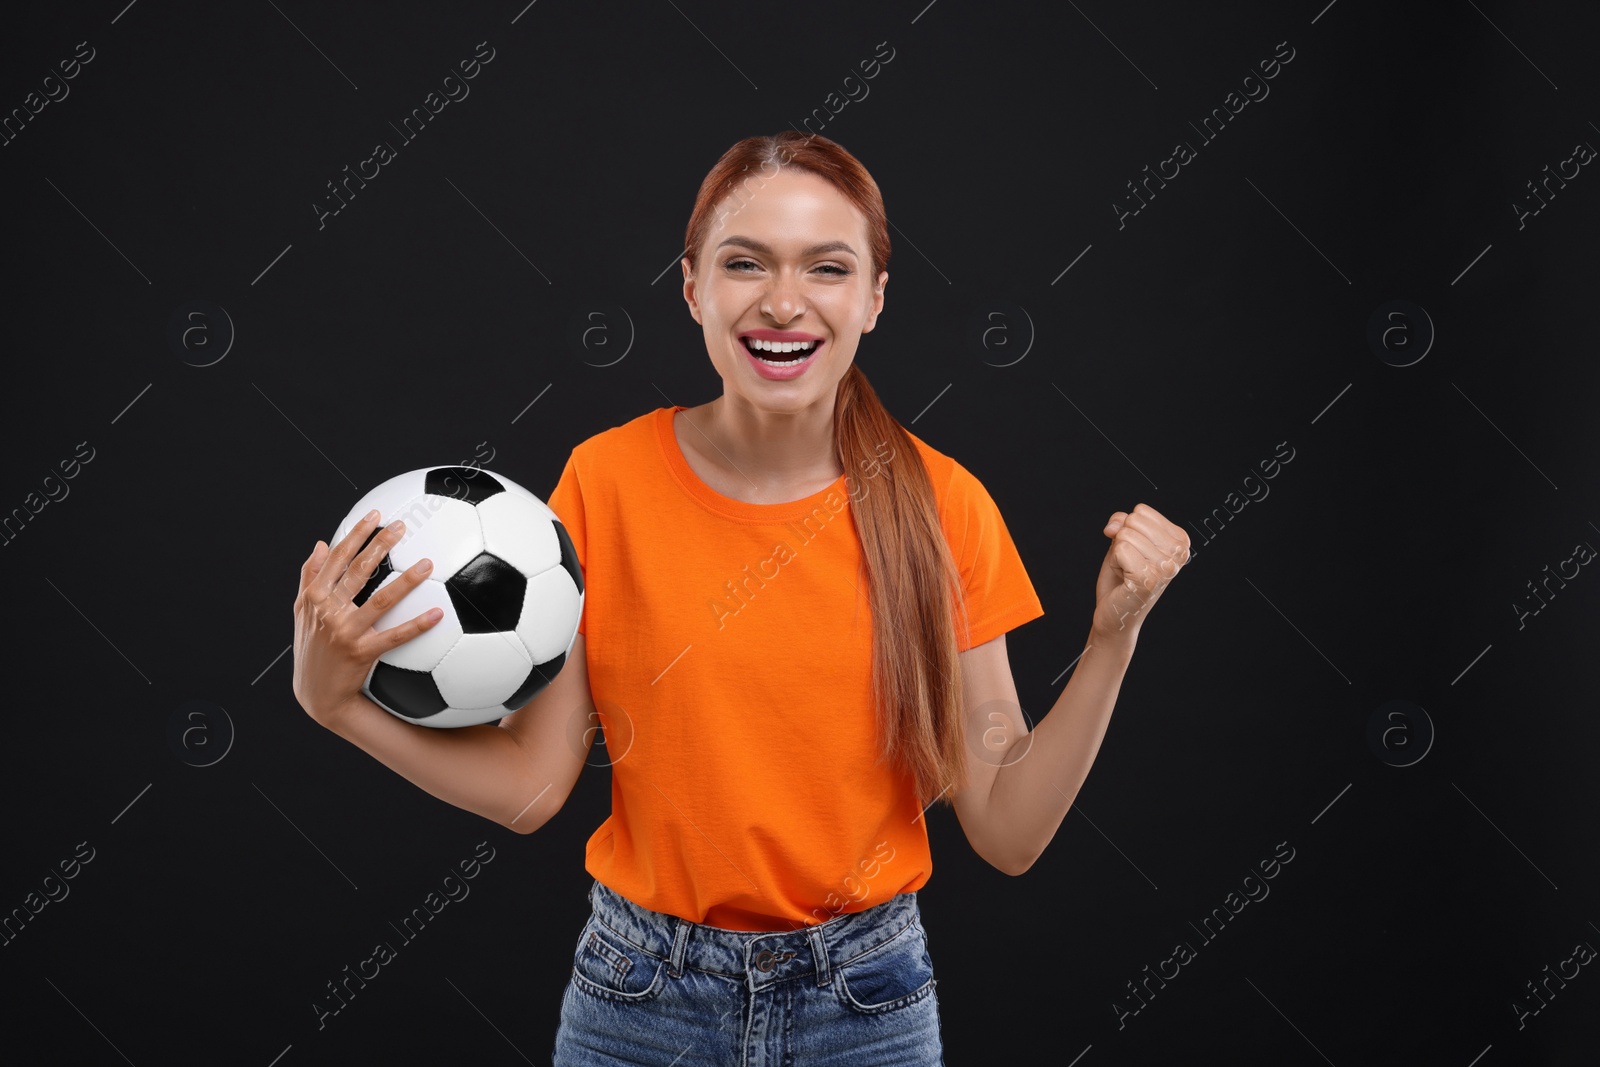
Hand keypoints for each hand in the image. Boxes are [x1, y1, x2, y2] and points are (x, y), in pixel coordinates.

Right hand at [291, 511, 441, 722]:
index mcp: (315, 597)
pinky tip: (438, 613)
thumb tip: (319, 544)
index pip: (337, 558)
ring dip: (406, 580)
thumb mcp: (302, 612)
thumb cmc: (312, 648)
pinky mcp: (362, 652)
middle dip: (380, 545)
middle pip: (358, 571)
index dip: (356, 534)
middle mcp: (328, 611)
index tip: (375, 515)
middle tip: (402, 526)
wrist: (317, 694)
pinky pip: (395, 636)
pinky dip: (417, 624)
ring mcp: (345, 632)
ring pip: (380, 599)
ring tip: (427, 563)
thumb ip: (309, 577)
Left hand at [1091, 503, 1189, 643]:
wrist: (1115, 614)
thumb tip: (1113, 526)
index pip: (1142, 511)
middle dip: (1122, 540)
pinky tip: (1125, 579)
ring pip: (1125, 535)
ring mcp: (1166, 568)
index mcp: (1180, 542)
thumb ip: (1122, 522)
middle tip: (1129, 564)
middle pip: (1134, 521)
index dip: (1128, 529)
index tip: (1135, 552)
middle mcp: (1179, 554)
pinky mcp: (1149, 579)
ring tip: (1128, 572)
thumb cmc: (1121, 577)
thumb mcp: (1124, 540)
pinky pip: (1120, 549)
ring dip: (1118, 554)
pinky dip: (1114, 562)